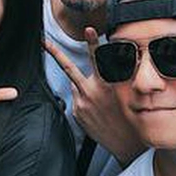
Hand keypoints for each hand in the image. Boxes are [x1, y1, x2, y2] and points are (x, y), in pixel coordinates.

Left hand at [44, 33, 143, 166]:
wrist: (127, 145)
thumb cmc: (132, 117)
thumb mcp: (129, 93)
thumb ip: (118, 76)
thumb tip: (111, 61)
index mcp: (107, 85)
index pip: (98, 59)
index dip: (93, 42)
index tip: (88, 29)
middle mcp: (91, 92)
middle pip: (69, 68)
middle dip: (55, 53)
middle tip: (43, 41)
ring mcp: (81, 103)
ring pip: (74, 83)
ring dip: (79, 81)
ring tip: (80, 79)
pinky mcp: (77, 113)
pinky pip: (78, 98)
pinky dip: (85, 98)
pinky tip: (97, 108)